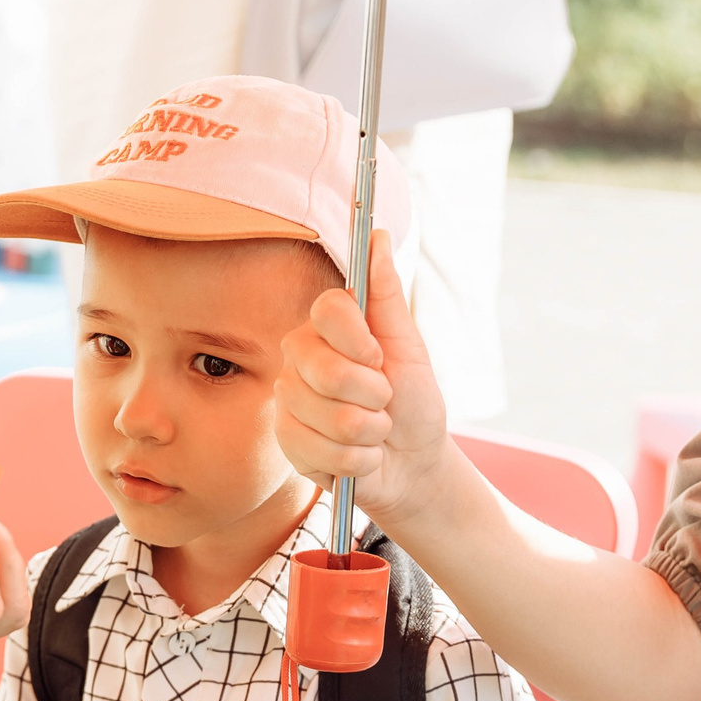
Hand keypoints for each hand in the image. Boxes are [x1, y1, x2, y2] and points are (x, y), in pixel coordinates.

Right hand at [275, 231, 449, 519]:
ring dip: (369, 432)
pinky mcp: (287, 443)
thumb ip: (387, 293)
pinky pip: (323, 451)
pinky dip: (357, 459)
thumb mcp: (409, 345)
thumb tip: (377, 237)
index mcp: (327, 329)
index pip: (327, 310)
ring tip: (373, 432)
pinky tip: (359, 455)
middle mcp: (299, 360)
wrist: (413, 464)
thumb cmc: (414, 402)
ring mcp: (289, 402)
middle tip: (383, 401)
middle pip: (328, 370)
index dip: (359, 340)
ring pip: (330, 417)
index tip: (379, 357)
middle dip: (373, 395)